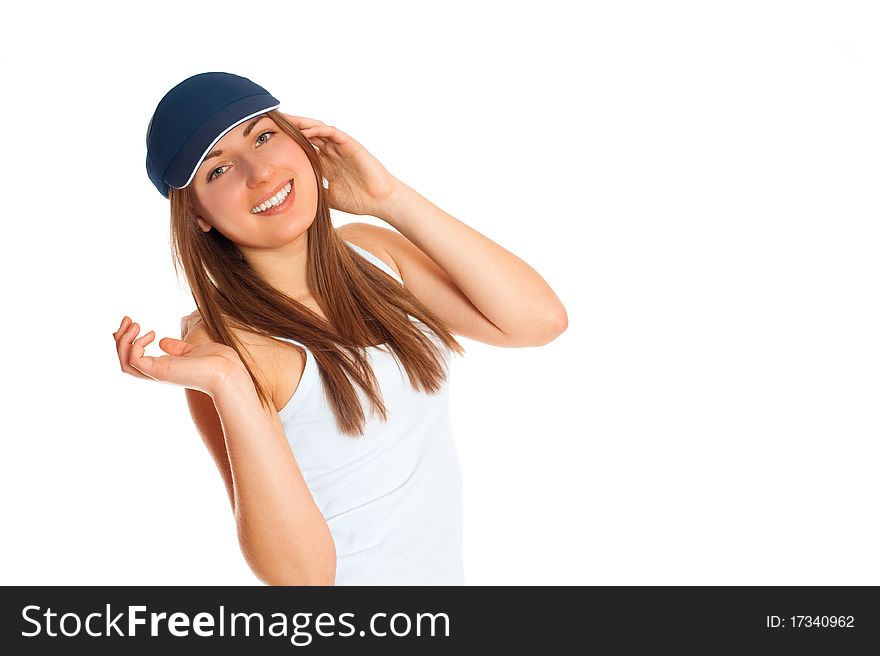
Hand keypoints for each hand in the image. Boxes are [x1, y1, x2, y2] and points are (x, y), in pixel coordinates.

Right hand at [113, 315, 243, 396]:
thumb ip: (176, 348)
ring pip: (124, 362)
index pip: (134, 359)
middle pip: (124, 361)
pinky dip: (136, 345)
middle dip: (120, 338)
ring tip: (135, 324)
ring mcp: (157, 373)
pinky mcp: (159, 371)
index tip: (132, 322)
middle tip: (128, 319)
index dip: (127, 342)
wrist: (227, 370)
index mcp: (163, 368)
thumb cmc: (215, 361)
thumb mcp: (191, 350)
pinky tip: (152, 333)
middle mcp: (157, 372)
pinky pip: (134, 360)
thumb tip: (163, 342)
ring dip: (123, 341)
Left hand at [281, 113, 402, 216]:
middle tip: (272, 121)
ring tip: (285, 120)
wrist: (380, 201)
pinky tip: (305, 131)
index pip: (304, 147)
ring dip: (302, 123)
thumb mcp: (327, 198)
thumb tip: (292, 199)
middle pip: (308, 133)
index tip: (270, 140)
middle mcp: (332, 151)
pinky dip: (319, 131)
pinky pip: (333, 133)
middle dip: (291, 126)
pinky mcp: (351, 145)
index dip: (288, 142)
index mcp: (326, 162)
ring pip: (318, 129)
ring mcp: (342, 147)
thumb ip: (313, 192)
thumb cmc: (359, 200)